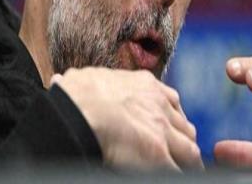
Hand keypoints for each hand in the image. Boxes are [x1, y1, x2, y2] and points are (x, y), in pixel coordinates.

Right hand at [51, 67, 202, 171]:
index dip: (169, 118)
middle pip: (184, 125)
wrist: (77, 110)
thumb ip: (93, 80)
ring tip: (180, 167)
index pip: (170, 101)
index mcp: (145, 85)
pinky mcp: (158, 153)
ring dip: (184, 157)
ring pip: (189, 148)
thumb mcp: (89, 78)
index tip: (165, 127)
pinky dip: (178, 173)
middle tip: (176, 150)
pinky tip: (173, 176)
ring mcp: (162, 129)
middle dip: (181, 138)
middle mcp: (159, 105)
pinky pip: (180, 169)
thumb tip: (62, 79)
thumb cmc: (73, 95)